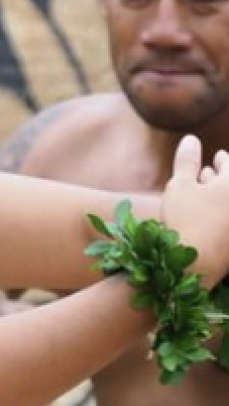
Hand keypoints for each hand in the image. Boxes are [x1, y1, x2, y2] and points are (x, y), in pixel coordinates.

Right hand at [162, 135, 228, 286]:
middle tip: (213, 172)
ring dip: (221, 194)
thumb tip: (191, 138)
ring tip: (208, 191)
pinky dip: (221, 213)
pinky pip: (228, 222)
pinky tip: (207, 215)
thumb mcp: (180, 185)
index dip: (223, 160)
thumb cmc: (186, 220)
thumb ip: (187, 160)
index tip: (218, 157)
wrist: (195, 267)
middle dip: (223, 176)